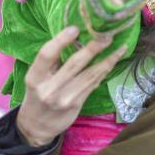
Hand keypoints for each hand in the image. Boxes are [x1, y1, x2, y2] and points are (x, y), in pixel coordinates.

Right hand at [17, 26, 126, 146]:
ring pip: (89, 75)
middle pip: (73, 64)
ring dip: (107, 60)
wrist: (37, 126)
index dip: (60, 40)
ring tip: (120, 47)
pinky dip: (104, 70)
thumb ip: (51, 61)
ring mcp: (64, 98)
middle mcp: (49, 89)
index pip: (46, 55)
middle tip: (106, 35)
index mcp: (35, 77)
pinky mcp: (76, 104)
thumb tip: (77, 37)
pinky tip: (113, 61)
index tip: (75, 28)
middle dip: (92, 48)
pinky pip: (93, 84)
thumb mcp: (36, 77)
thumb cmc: (37, 94)